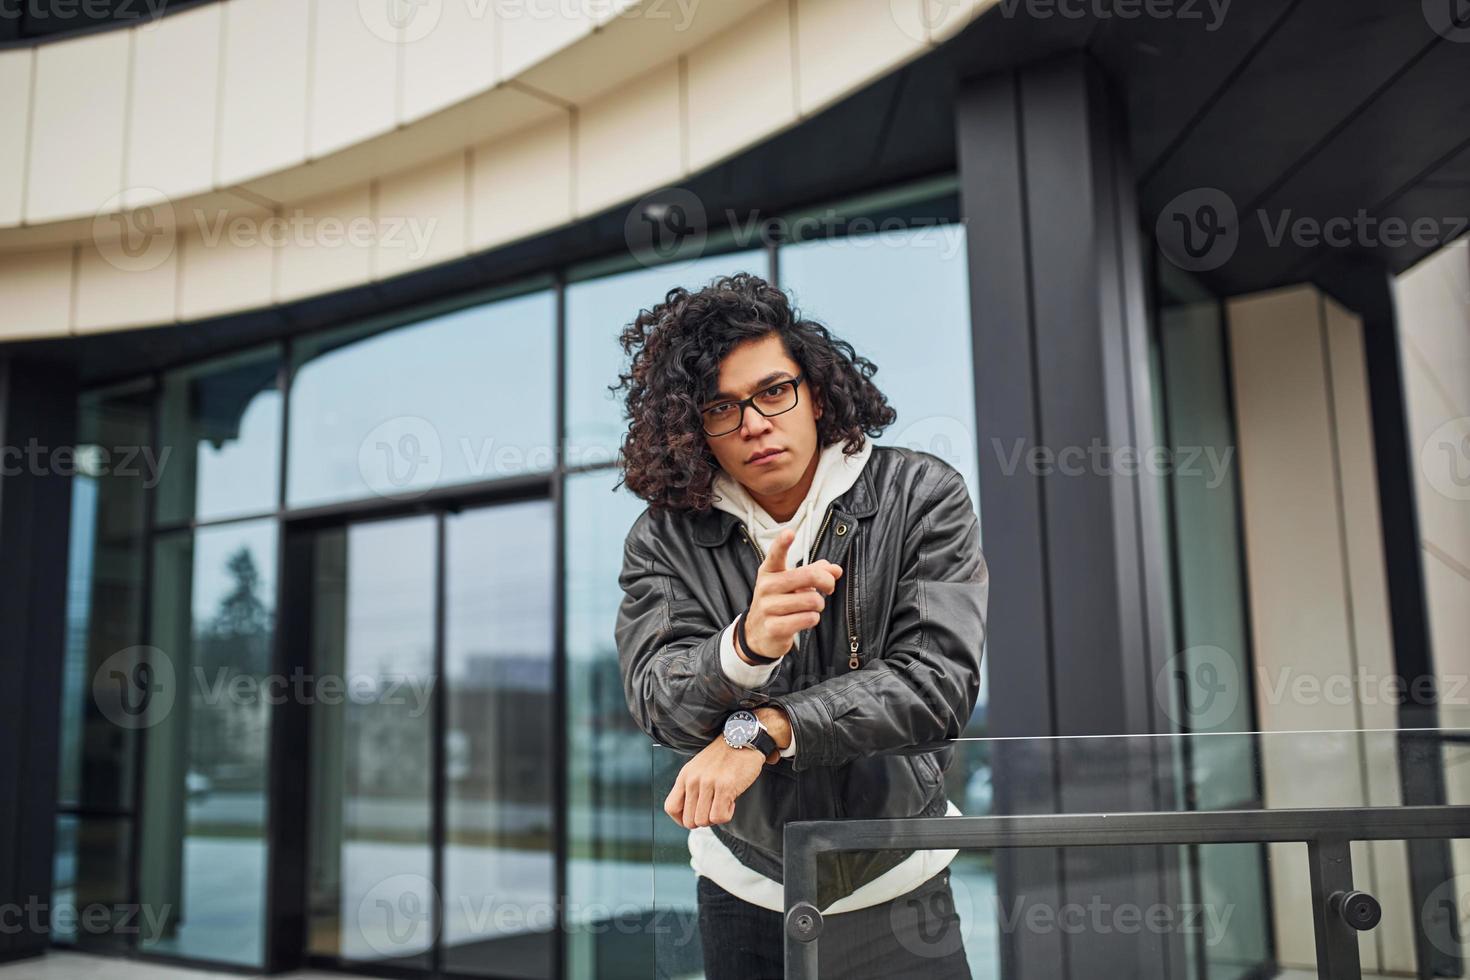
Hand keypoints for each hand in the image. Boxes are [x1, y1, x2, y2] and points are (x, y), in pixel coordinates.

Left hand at [664, 736, 766, 827]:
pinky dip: (727, 814)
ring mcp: (708, 783)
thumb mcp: (699, 768)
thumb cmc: (723, 757)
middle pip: (689, 820)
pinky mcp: (725, 787)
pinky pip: (719, 817)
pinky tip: (731, 801)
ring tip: (723, 802)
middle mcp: (693, 780)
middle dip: (703, 820)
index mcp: (684, 776)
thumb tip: (691, 815)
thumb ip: (691, 788)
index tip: (695, 816)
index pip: (671, 807)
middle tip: (714, 808)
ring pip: (704, 821)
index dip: (681, 819)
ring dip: (716, 817)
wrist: (742, 738)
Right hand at [739, 527, 842, 663]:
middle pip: (809, 576)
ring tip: (810, 608)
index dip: (783, 543)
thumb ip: (815, 572)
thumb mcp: (793, 583)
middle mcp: (766, 586)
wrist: (758, 633)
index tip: (789, 532)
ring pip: (812, 600)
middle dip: (827, 582)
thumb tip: (836, 569)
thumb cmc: (780, 601)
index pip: (776, 554)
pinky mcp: (773, 627)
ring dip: (818, 605)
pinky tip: (803, 619)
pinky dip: (812, 619)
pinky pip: (808, 618)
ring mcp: (768, 607)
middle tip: (829, 587)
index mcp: (770, 571)